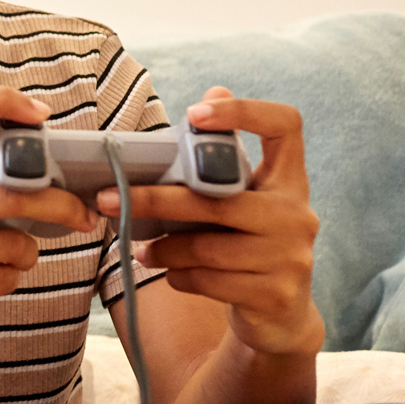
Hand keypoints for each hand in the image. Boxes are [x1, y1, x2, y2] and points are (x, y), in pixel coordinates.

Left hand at [95, 88, 323, 356]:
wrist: (279, 316)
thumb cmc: (246, 243)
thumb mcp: (241, 199)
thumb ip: (224, 158)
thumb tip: (214, 87)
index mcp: (289, 180)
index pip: (285, 125)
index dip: (243, 112)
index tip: (193, 114)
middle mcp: (298, 215)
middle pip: (219, 199)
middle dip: (157, 200)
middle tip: (106, 198)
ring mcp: (292, 257)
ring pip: (208, 247)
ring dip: (163, 248)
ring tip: (139, 248)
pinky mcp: (275, 295)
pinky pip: (209, 280)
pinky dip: (179, 276)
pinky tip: (169, 272)